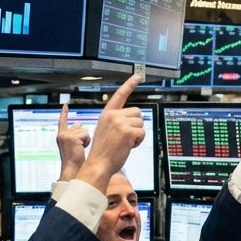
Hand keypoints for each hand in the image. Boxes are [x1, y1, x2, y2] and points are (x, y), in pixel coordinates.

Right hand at [56, 103, 90, 180]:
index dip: (64, 113)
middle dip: (84, 136)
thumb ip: (75, 135)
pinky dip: (86, 141)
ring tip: (80, 150)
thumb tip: (79, 124)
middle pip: (80, 127)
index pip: (62, 121)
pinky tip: (81, 149)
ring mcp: (65, 136)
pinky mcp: (71, 138)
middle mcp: (61, 135)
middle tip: (80, 148)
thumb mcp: (74, 145)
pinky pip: (86, 134)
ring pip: (84, 130)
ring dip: (86, 140)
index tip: (65, 105)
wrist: (73, 170)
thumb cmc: (76, 161)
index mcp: (61, 137)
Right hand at [75, 74, 142, 192]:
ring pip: (141, 123)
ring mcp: (120, 123)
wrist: (98, 164)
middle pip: (137, 113)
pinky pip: (142, 133)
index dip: (129, 84)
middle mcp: (113, 116)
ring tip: (124, 142)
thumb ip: (116, 120)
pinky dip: (138, 141)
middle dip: (135, 124)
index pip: (120, 95)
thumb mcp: (105, 129)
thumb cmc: (103, 150)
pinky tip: (128, 146)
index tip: (138, 76)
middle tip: (124, 137)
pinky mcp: (128, 132)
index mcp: (107, 114)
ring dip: (137, 134)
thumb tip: (134, 117)